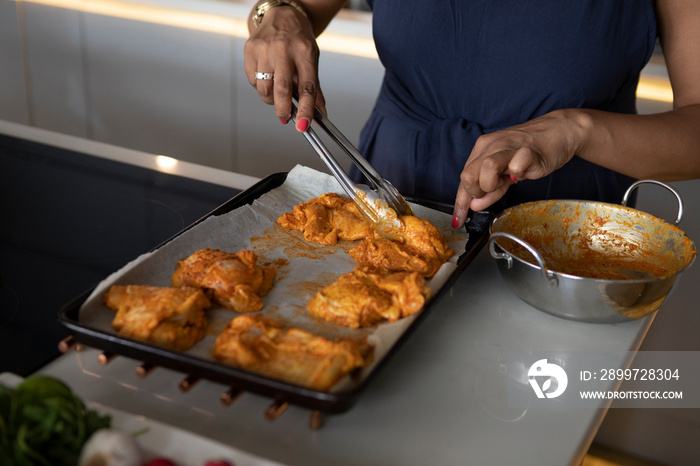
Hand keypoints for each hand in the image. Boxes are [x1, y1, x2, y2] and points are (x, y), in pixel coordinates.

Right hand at [244, 6, 325, 131]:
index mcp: (305, 53)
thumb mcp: (312, 60)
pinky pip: (253, 81)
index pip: (307, 87)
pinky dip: (260, 87)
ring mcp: (265, 49)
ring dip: (271, 100)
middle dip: (283, 110)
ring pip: (264, 89)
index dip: (306, 109)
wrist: (282, 16)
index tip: (304, 125)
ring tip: (276, 95)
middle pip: (282, 90)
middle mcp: (284, 50)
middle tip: (285, 118)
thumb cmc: (298, 41)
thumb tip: (320, 115)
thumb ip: (315, 89)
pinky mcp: (250, 50)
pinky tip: (267, 79)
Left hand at [452, 109, 583, 226]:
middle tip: (492, 191)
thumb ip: (490, 190)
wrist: (560, 131)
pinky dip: (517, 174)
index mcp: (482, 150)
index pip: (464, 179)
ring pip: (486, 167)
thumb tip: (474, 206)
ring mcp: (509, 146)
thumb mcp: (505, 174)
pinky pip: (516, 165)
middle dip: (477, 192)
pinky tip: (521, 174)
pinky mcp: (529, 150)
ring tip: (505, 183)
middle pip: (468, 174)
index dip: (460, 203)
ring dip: (492, 184)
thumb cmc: (531, 153)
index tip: (458, 220)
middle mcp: (492, 146)